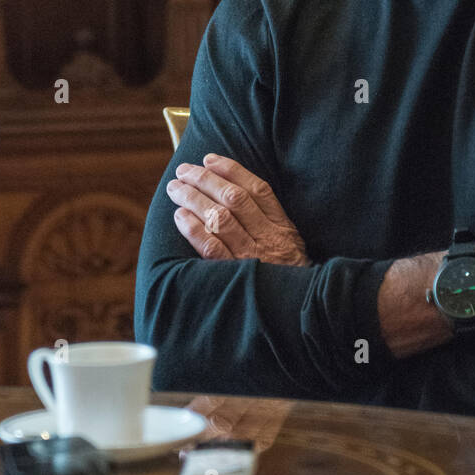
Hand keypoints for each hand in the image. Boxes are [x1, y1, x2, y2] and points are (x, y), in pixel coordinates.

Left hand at [167, 155, 310, 266]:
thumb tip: (239, 193)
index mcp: (283, 228)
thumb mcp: (292, 247)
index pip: (258, 190)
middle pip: (234, 199)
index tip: (209, 159)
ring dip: (194, 199)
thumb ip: (271, 223)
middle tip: (183, 170)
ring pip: (220, 218)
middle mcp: (268, 239)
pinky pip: (212, 248)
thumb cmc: (289, 279)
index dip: (232, 170)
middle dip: (206, 180)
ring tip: (175, 189)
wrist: (299, 315)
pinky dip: (194, 229)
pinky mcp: (235, 277)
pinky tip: (180, 217)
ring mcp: (251, 258)